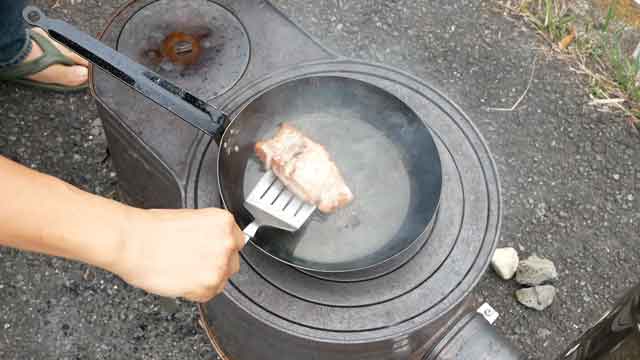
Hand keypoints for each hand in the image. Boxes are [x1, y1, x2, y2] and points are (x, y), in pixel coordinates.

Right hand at [114, 208, 244, 301]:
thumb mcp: (192, 218)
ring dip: (206, 278)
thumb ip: (211, 232)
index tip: (210, 251)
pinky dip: (196, 291)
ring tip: (184, 269)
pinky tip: (181, 279)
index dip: (220, 248)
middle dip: (215, 263)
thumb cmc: (153, 229)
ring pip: (222, 279)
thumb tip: (216, 242)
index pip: (236, 240)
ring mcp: (219, 265)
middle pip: (232, 261)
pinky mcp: (207, 285)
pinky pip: (208, 294)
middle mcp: (226, 243)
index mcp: (224, 222)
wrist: (133, 242)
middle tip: (193, 261)